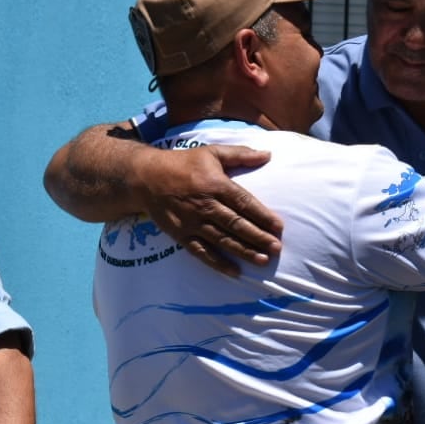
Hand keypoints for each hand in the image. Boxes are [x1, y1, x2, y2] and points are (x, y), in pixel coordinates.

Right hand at [135, 145, 281, 276]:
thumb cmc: (182, 163)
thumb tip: (267, 155)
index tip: (279, 226)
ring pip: (222, 240)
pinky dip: (218, 263)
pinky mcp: (182, 235)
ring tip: (263, 260)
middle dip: (257, 237)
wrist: (146, 177)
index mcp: (215, 185)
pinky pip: (202, 252)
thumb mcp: (212, 152)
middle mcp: (205, 205)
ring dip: (243, 251)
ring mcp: (193, 222)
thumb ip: (240, 154)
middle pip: (236, 224)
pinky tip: (234, 271)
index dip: (262, 215)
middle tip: (276, 248)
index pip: (244, 202)